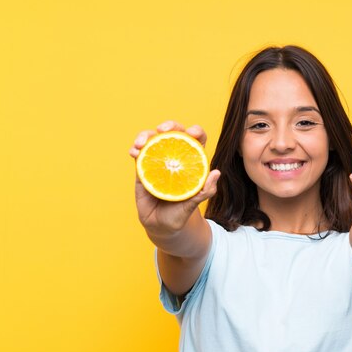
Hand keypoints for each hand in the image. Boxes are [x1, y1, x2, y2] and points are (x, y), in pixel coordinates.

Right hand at [129, 120, 220, 237]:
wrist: (161, 226)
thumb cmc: (180, 213)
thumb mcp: (193, 204)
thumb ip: (205, 191)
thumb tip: (216, 173)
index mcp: (191, 162)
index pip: (196, 141)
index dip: (196, 132)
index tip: (191, 133)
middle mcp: (175, 158)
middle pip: (174, 134)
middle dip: (170, 126)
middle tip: (163, 130)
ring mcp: (158, 161)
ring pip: (153, 139)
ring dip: (146, 135)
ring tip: (142, 143)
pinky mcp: (143, 168)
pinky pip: (139, 154)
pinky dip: (135, 149)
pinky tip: (134, 152)